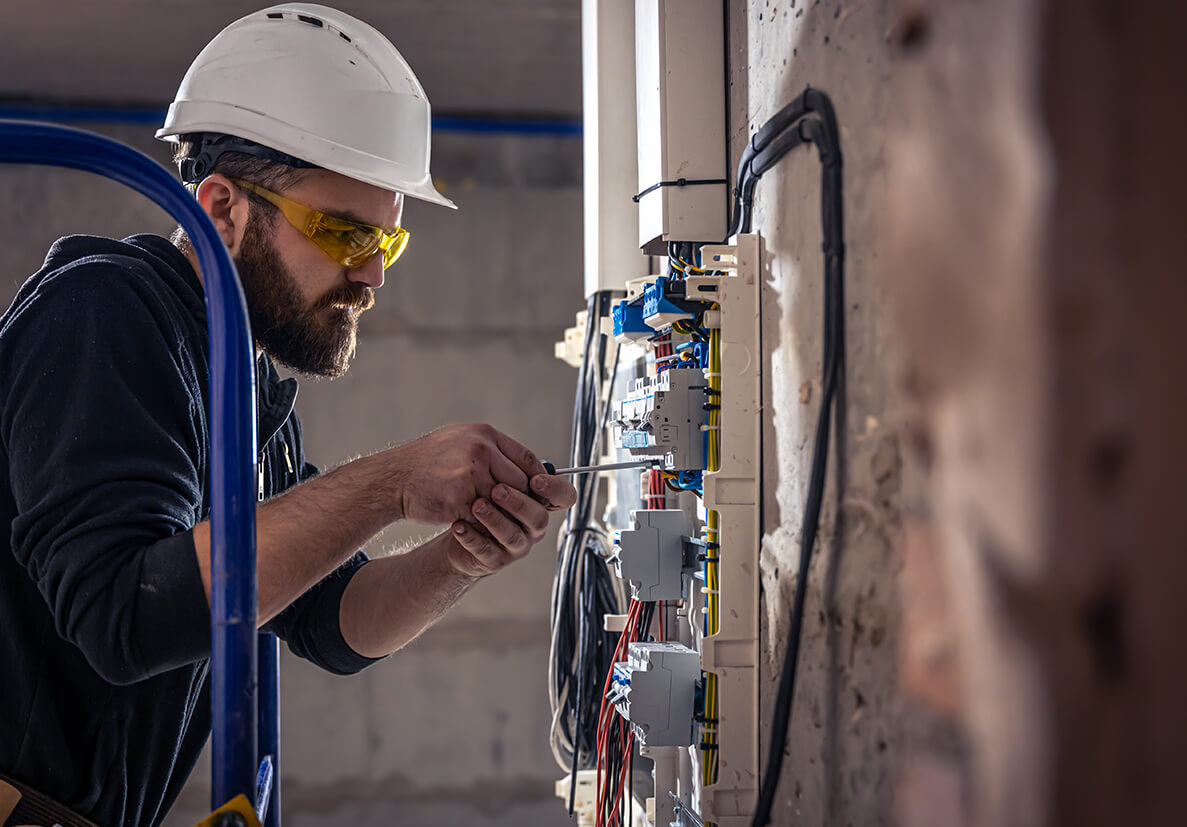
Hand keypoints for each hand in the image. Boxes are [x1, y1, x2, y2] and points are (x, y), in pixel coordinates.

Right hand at [388, 423, 552, 524]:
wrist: (394, 477)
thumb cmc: (428, 461)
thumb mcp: (461, 441)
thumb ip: (492, 450)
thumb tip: (523, 465)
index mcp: (485, 435)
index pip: (526, 458)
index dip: (536, 477)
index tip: (538, 491)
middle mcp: (481, 450)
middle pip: (519, 482)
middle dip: (519, 499)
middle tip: (515, 510)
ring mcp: (470, 474)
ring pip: (503, 502)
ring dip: (500, 513)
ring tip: (493, 518)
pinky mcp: (459, 498)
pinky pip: (483, 517)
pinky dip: (482, 523)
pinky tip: (475, 524)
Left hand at [446, 470, 576, 577]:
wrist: (458, 528)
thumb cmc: (482, 500)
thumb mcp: (498, 479)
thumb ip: (511, 468)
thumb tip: (512, 451)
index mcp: (539, 504)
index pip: (564, 497)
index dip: (555, 490)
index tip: (536, 480)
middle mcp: (532, 527)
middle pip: (537, 517)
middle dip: (518, 503)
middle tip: (497, 490)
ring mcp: (515, 545)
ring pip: (512, 535)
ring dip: (495, 519)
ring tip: (476, 505)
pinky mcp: (494, 560)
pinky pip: (485, 551)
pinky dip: (472, 537)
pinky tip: (459, 525)